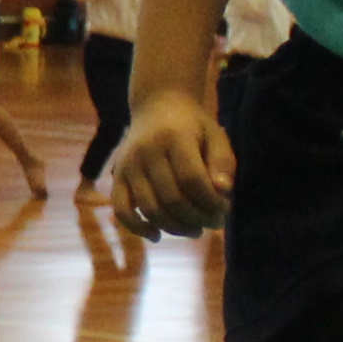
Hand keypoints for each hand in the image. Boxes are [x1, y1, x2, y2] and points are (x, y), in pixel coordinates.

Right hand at [110, 87, 230, 234]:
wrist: (157, 106)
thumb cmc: (193, 126)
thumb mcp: (216, 136)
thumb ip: (223, 163)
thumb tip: (223, 192)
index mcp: (174, 137)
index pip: (193, 180)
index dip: (211, 202)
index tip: (225, 209)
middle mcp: (146, 151)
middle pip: (172, 199)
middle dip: (198, 218)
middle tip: (214, 223)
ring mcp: (128, 164)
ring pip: (150, 209)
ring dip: (175, 228)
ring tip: (195, 230)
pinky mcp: (117, 176)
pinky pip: (122, 210)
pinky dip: (137, 228)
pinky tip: (157, 235)